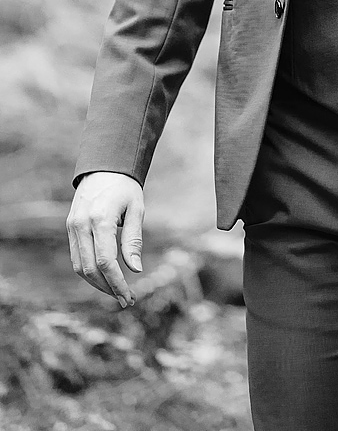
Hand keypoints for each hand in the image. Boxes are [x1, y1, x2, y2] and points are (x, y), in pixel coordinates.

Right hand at [66, 172, 144, 306]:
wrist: (103, 168)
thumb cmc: (126, 188)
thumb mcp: (137, 209)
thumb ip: (133, 240)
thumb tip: (136, 270)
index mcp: (101, 220)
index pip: (105, 261)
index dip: (117, 283)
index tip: (130, 297)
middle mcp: (81, 225)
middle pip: (90, 268)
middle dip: (108, 288)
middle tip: (127, 300)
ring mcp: (72, 227)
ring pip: (79, 266)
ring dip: (97, 283)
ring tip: (117, 293)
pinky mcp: (69, 228)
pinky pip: (76, 257)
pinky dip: (88, 272)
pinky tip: (105, 278)